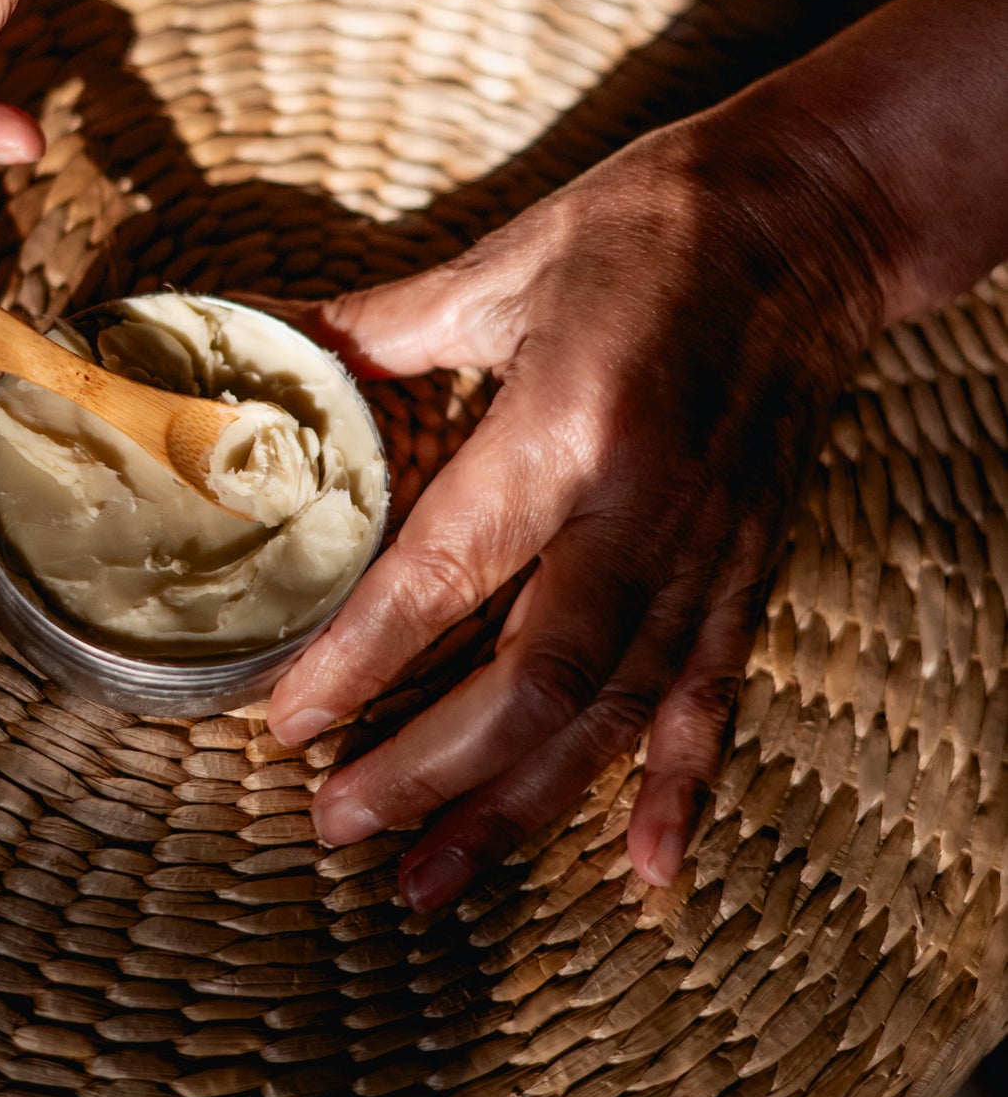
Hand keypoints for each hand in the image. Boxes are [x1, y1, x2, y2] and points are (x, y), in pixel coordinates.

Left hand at [269, 99, 904, 908]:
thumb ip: (388, 328)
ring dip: (521, 808)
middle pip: (535, 680)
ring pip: (614, 713)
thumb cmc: (650, 224)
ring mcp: (710, 549)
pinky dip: (681, 787)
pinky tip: (645, 871)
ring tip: (433, 884)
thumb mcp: (509, 263)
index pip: (447, 573)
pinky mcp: (753, 566)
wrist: (815, 212)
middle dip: (429, 769)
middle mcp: (644, 508)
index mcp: (568, 424)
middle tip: (337, 826)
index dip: (361, 661)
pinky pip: (714, 695)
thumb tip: (280, 340)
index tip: (288, 725)